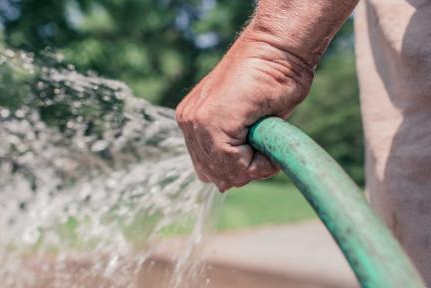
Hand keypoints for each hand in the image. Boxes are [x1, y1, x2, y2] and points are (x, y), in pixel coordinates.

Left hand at [176, 26, 313, 191]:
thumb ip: (232, 148)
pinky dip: (259, 163)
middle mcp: (189, 122)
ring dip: (253, 166)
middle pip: (214, 175)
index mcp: (193, 121)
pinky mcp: (210, 121)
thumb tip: (223, 185)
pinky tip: (267, 138)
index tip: (260, 147)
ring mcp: (196, 121)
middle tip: (265, 144)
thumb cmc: (272, 79)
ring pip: (224, 173)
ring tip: (267, 139)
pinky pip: (235, 165)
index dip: (240, 168)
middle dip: (244, 170)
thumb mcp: (248, 123)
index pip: (209, 168)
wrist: (278, 48)